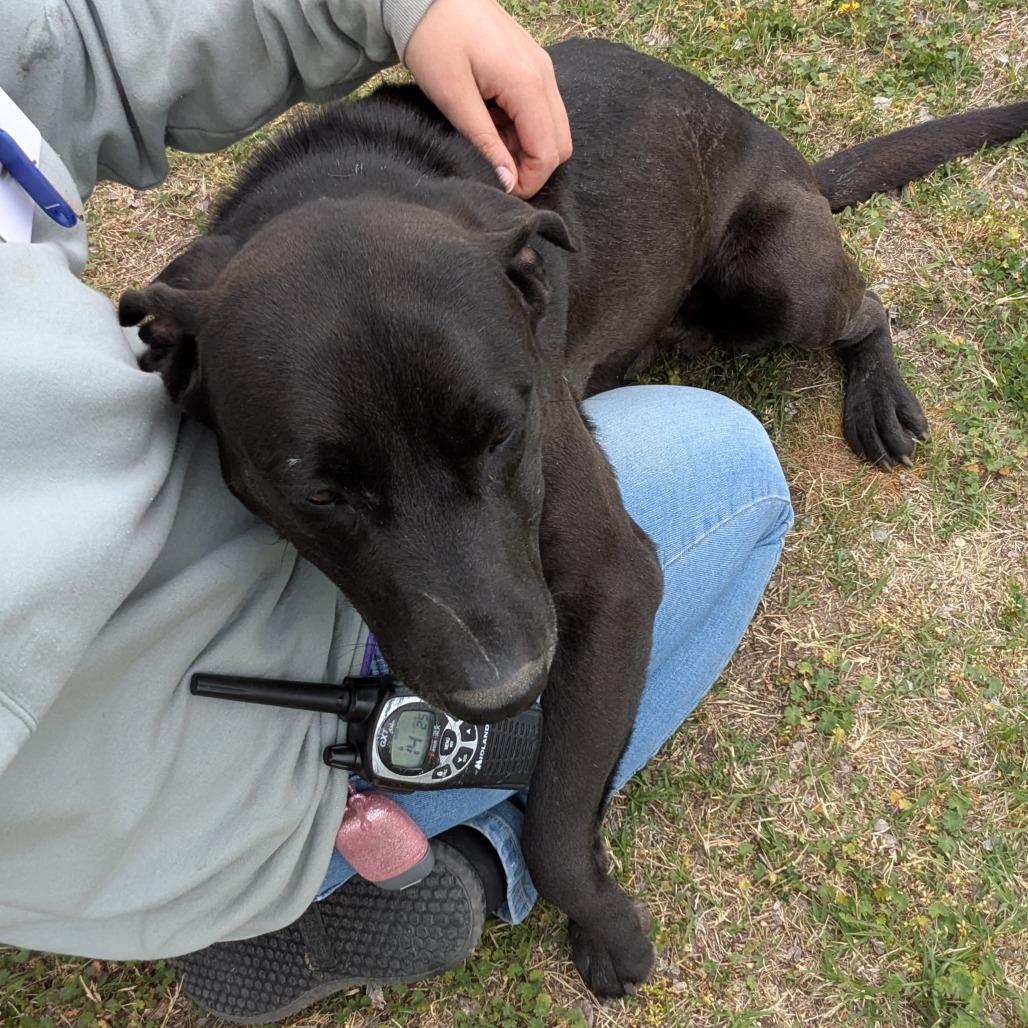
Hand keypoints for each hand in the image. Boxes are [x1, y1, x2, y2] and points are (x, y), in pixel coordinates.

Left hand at [404, 0, 571, 197]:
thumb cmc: (434, 37)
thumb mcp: (453, 97)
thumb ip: (484, 142)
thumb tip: (507, 182)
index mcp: (528, 84)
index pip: (548, 152)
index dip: (528, 181)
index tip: (500, 188)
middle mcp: (543, 76)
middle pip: (559, 144)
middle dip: (533, 168)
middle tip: (497, 172)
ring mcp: (540, 68)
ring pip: (552, 128)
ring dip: (527, 148)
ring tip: (490, 145)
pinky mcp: (530, 66)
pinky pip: (540, 110)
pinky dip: (523, 128)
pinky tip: (493, 123)